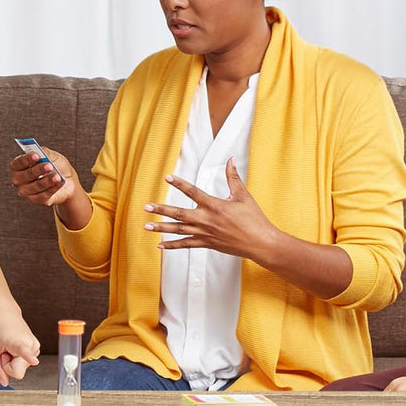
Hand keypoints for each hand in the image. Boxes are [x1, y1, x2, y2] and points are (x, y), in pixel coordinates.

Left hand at [0, 299, 39, 385]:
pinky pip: (22, 364)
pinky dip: (15, 358)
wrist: (5, 313)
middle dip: (7, 364)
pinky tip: (13, 347)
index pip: (25, 352)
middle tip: (4, 350)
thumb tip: (4, 383)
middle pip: (17, 371)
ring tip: (8, 347)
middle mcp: (31, 345)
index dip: (28, 357)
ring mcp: (35, 348)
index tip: (34, 360)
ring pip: (20, 369)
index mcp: (19, 341)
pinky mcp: (36, 350)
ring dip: (11, 360)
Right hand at [10, 147, 78, 208]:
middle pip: (26, 176)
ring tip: (57, 176)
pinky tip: (60, 182)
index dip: (27, 159)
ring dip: (47, 181)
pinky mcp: (36, 200)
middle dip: (38, 170)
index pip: (18, 163)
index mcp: (18, 166)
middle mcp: (18, 180)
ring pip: (35, 186)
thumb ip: (44, 152)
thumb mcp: (51, 155)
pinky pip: (43, 195)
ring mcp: (26, 192)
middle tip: (49, 166)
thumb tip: (41, 154)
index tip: (37, 155)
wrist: (66, 178)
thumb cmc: (54, 165)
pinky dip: (53, 188)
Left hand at [144, 159, 277, 260]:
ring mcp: (205, 234)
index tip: (167, 177)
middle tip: (146, 207)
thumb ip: (233, 177)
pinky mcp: (207, 244)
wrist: (260, 243)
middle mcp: (206, 220)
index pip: (193, 192)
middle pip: (179, 214)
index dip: (179, 183)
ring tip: (147, 226)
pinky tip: (159, 246)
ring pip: (179, 230)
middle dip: (161, 210)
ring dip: (162, 228)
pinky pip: (186, 245)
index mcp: (215, 206)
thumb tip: (230, 159)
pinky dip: (172, 246)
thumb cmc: (254, 219)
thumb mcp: (243, 195)